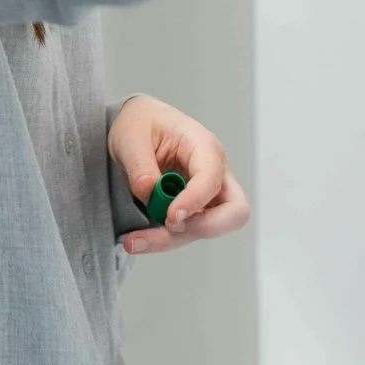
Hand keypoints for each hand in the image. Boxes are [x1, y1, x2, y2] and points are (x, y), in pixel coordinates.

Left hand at [108, 95, 249, 255]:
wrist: (137, 127)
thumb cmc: (141, 123)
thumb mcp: (130, 136)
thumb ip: (139, 165)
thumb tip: (149, 193)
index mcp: (204, 146)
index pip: (212, 178)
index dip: (196, 200)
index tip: (170, 216)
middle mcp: (215, 173)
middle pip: (234, 212)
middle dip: (203, 228)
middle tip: (168, 227)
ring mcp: (208, 194)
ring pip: (208, 229)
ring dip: (173, 239)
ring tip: (134, 242)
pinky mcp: (194, 210)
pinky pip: (188, 231)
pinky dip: (165, 239)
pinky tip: (138, 239)